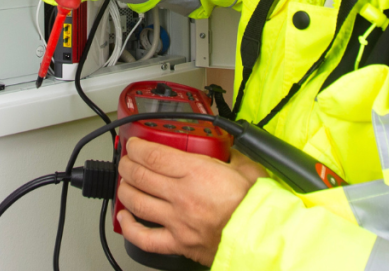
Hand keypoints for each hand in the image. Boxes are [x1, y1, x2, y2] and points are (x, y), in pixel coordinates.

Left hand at [116, 137, 267, 266]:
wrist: (263, 238)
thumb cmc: (257, 206)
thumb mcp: (248, 168)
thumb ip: (234, 154)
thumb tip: (230, 147)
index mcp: (197, 172)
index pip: (154, 155)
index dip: (137, 147)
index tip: (134, 145)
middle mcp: (182, 195)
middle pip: (140, 176)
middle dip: (128, 165)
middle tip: (126, 161)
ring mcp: (177, 220)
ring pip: (138, 202)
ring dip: (126, 190)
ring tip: (125, 183)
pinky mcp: (179, 243)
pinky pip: (145, 238)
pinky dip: (129, 227)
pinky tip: (125, 218)